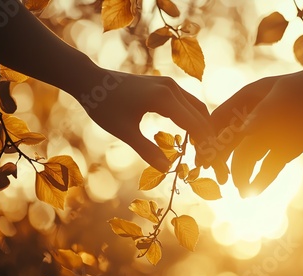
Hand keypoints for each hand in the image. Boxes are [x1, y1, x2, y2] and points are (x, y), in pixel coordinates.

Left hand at [80, 69, 227, 182]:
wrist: (90, 80)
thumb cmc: (103, 106)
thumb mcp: (124, 131)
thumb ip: (147, 150)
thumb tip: (167, 169)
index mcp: (163, 98)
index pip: (194, 123)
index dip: (205, 143)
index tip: (211, 161)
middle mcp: (171, 87)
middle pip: (201, 114)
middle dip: (208, 136)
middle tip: (212, 158)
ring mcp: (169, 84)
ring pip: (196, 106)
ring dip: (202, 125)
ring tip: (204, 147)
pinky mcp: (165, 84)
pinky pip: (187, 102)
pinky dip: (194, 117)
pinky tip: (191, 133)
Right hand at [211, 70, 302, 196]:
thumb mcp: (281, 98)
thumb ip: (261, 115)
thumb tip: (244, 132)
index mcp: (244, 102)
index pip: (218, 121)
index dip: (208, 137)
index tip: (203, 154)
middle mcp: (251, 121)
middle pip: (230, 143)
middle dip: (222, 161)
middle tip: (219, 178)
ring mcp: (266, 136)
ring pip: (248, 159)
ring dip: (242, 174)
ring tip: (241, 190)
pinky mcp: (281, 150)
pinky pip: (267, 168)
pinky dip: (261, 179)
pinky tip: (254, 191)